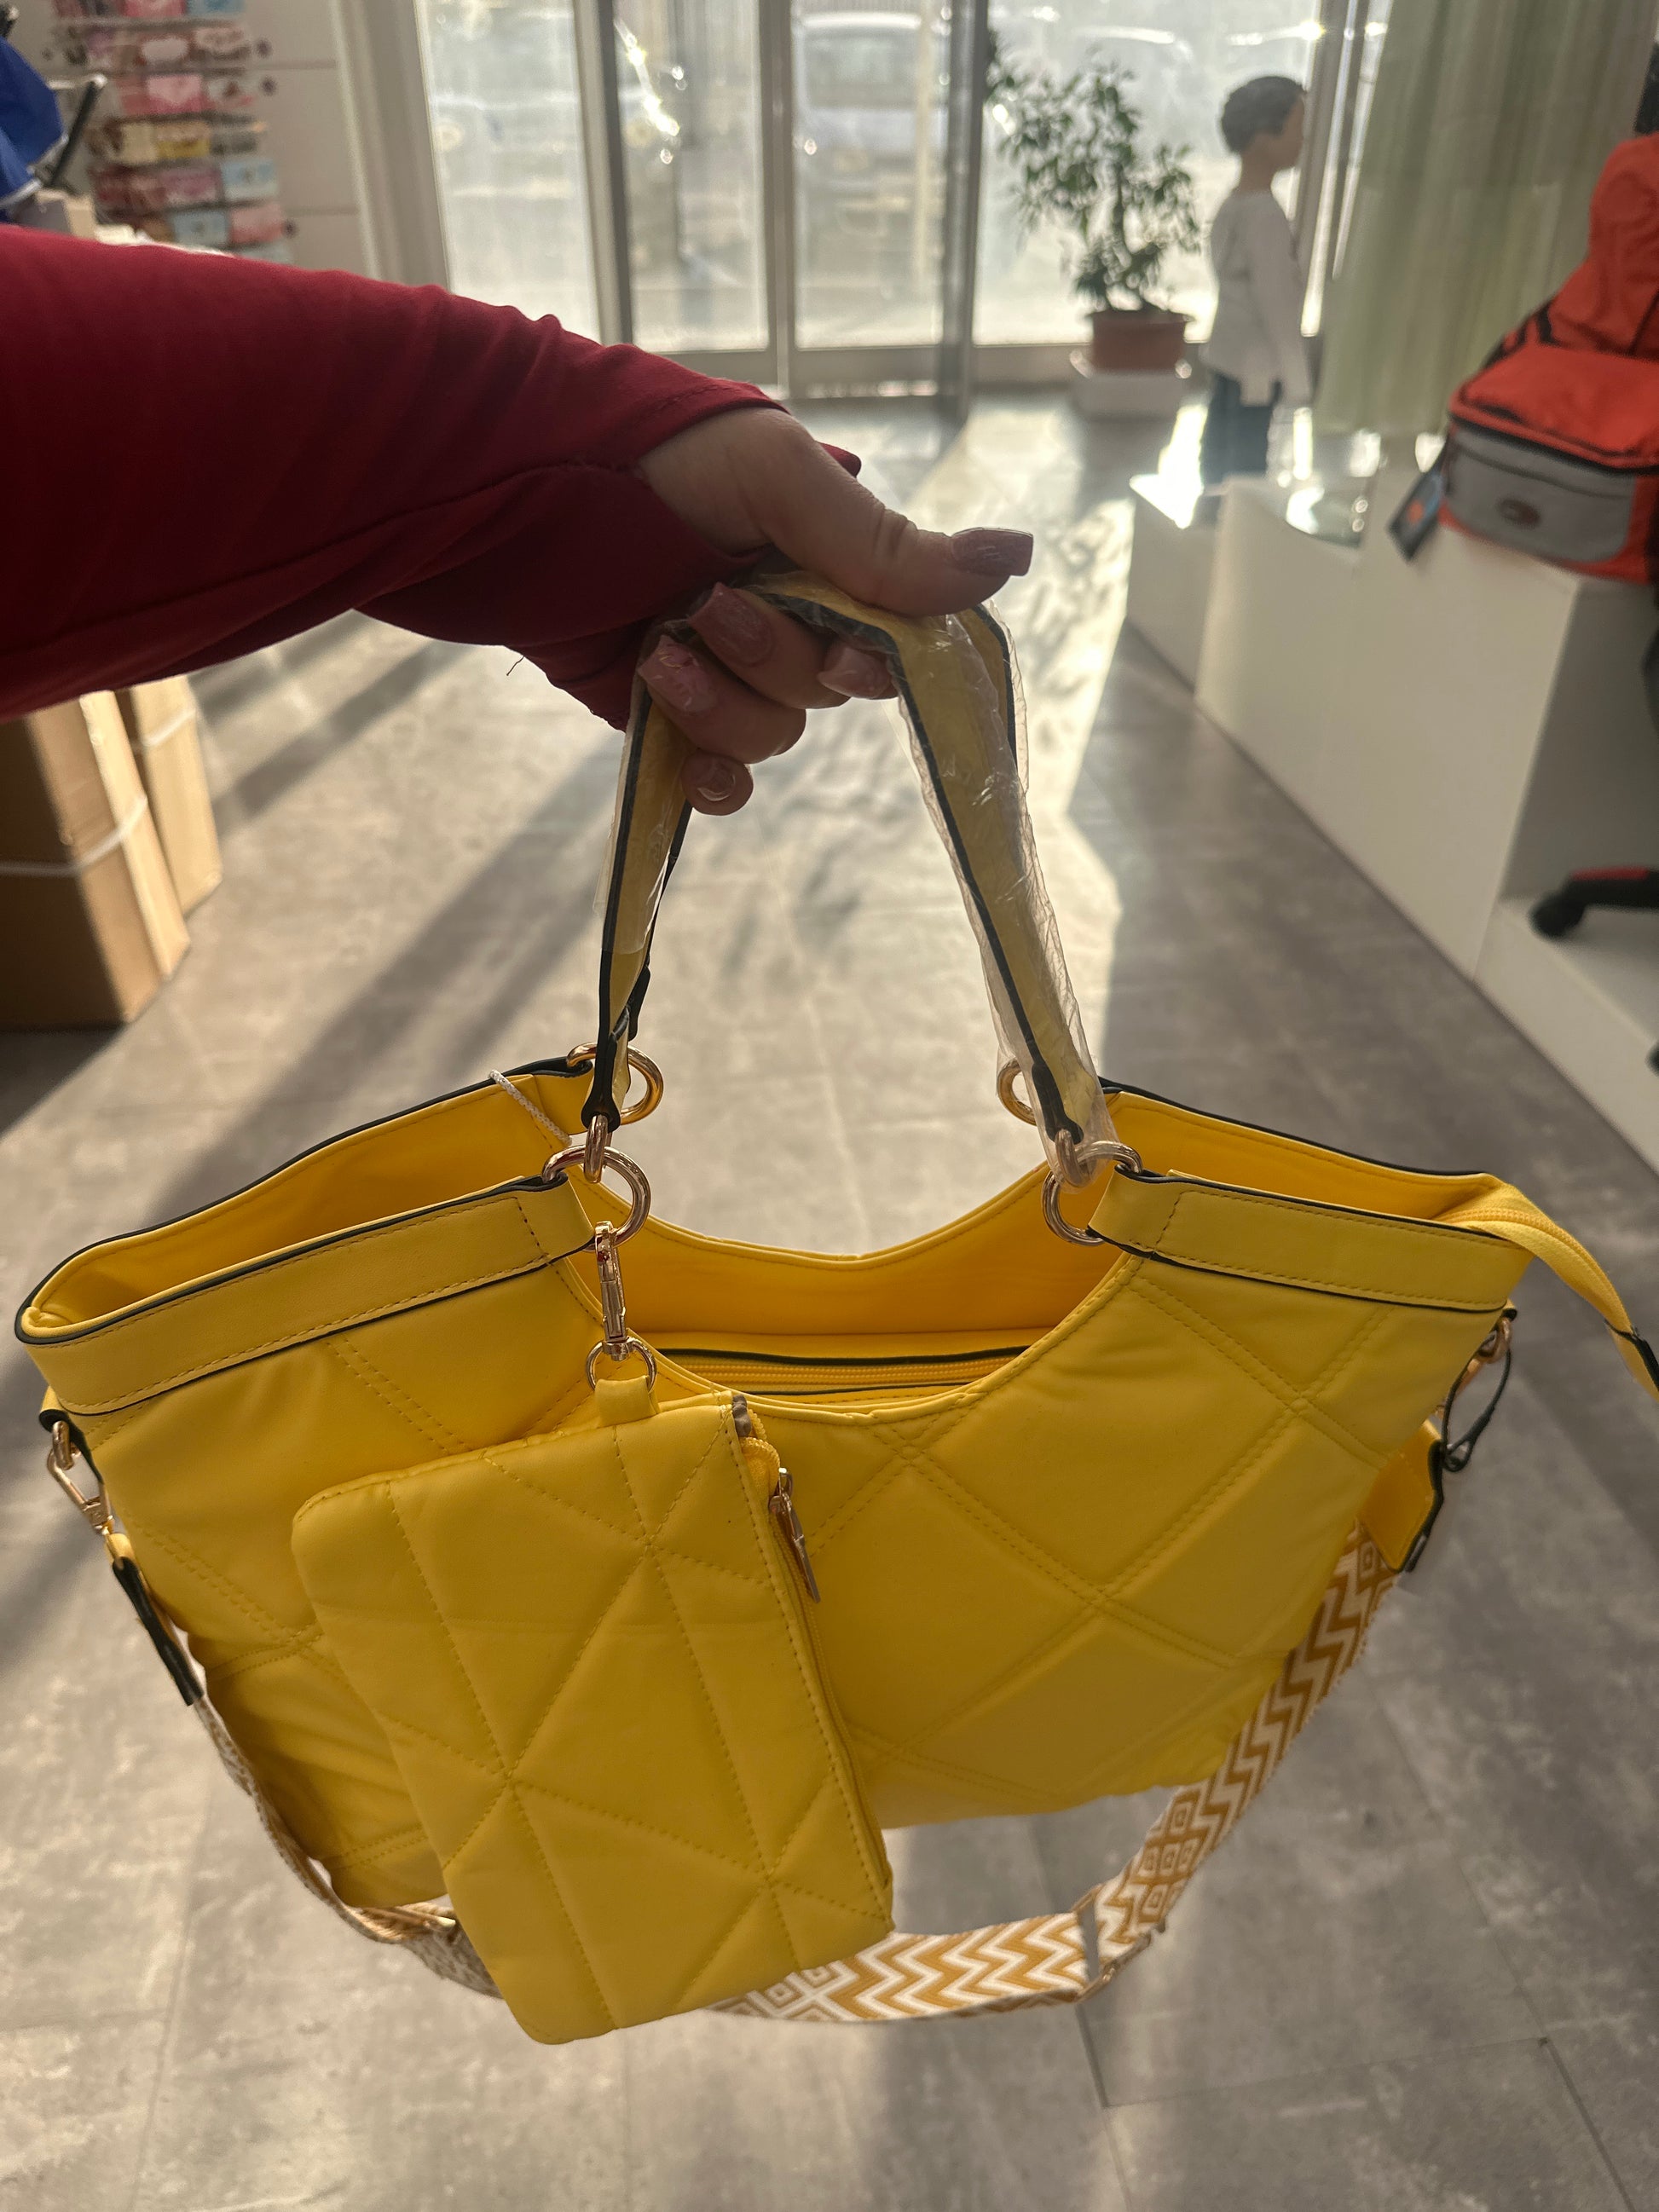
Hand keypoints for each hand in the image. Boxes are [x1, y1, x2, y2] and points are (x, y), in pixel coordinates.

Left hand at [634, 408, 1031, 812]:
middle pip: (824, 690)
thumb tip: (1014, 562)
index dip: (875, 656)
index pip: (888, 635)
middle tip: (709, 606)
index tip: (851, 649)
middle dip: (773, 659)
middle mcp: (778, 615)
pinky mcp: (661, 716)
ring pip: (771, 734)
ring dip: (723, 706)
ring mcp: (719, 669)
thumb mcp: (777, 479)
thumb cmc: (649, 457)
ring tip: (660, 652)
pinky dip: (714, 777)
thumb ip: (882, 545)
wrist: (510, 489)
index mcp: (818, 557)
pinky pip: (720, 779)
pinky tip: (688, 757)